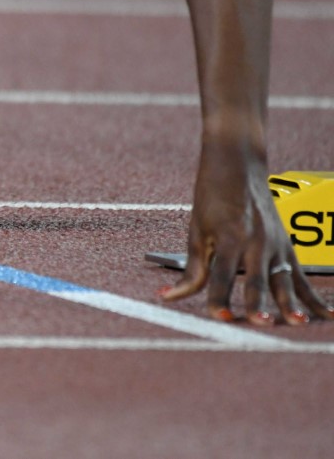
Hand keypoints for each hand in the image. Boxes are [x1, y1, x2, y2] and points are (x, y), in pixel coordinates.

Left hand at [159, 143, 333, 324]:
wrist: (239, 164)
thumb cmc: (212, 197)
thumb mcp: (196, 230)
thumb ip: (192, 268)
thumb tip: (169, 296)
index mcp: (229, 236)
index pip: (222, 274)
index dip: (219, 296)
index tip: (219, 316)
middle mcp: (255, 242)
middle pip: (257, 278)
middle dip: (258, 303)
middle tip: (261, 323)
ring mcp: (275, 245)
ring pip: (284, 280)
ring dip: (290, 303)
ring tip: (296, 323)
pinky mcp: (287, 247)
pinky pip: (301, 277)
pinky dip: (314, 298)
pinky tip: (326, 317)